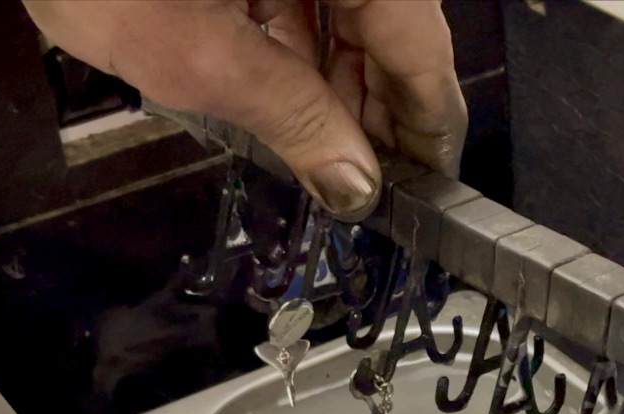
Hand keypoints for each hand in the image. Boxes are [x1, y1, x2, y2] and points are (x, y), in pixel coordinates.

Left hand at [23, 0, 466, 220]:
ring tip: (312, 142)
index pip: (422, 46)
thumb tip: (353, 179)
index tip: (426, 185)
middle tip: (361, 178)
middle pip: (391, 21)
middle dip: (376, 102)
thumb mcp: (197, 57)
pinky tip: (272, 81)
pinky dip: (294, 30)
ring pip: (346, 3)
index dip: (427, 125)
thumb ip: (290, 118)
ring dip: (334, 71)